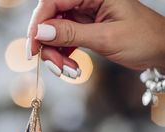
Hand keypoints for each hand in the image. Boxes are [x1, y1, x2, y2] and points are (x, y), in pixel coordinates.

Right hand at [27, 0, 164, 76]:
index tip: (32, 49)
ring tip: (69, 71)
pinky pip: (67, 40)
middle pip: (52, 19)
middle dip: (49, 45)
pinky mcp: (87, 27)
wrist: (159, 50)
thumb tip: (40, 32)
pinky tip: (73, 68)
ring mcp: (86, 14)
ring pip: (57, 32)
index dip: (38, 24)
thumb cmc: (142, 39)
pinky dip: (65, 56)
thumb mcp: (105, 37)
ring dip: (57, 55)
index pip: (53, 1)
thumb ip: (71, 34)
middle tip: (55, 67)